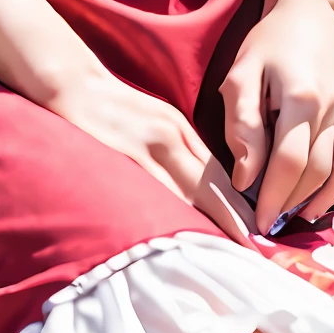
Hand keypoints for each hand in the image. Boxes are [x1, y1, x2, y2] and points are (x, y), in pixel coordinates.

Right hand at [46, 66, 256, 245]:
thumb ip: (179, 147)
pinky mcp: (126, 156)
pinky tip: (187, 236)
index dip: (240, 204)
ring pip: (190, 191)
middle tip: (258, 251)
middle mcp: (172, 137)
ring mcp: (150, 147)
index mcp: (181, 128)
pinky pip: (157, 191)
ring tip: (234, 250)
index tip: (258, 231)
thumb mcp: (156, 118)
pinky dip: (175, 214)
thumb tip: (202, 182)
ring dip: (214, 222)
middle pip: (213, 185)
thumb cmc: (114, 105)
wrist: (75, 82)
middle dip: (237, 219)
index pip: (220, 172)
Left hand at [221, 0, 333, 233]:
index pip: (288, 162)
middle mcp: (332, 110)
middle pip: (312, 174)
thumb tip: (246, 178)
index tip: (253, 221)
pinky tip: (309, 206)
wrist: (311, 14)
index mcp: (302, 97)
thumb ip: (242, 125)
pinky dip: (332, 192)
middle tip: (262, 225)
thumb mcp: (242, 73)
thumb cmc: (269, 43)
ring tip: (282, 218)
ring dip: (308, 203)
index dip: (270, 197)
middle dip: (285, 204)